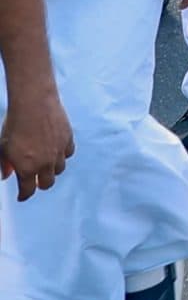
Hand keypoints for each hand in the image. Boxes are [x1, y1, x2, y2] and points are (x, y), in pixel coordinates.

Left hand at [0, 80, 72, 199]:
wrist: (34, 104)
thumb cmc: (15, 124)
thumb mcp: (2, 147)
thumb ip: (5, 165)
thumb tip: (6, 175)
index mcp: (27, 168)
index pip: (28, 190)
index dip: (24, 195)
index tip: (22, 196)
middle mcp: (45, 164)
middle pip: (47, 183)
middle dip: (40, 184)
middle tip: (35, 181)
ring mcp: (59, 152)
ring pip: (59, 169)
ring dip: (51, 169)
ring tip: (45, 164)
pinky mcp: (68, 140)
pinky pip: (67, 154)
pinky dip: (62, 155)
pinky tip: (56, 150)